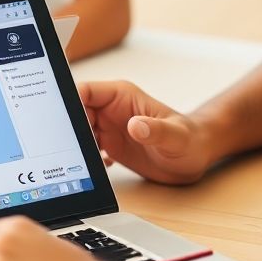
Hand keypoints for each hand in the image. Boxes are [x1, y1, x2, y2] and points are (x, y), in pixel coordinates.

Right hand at [80, 81, 218, 184]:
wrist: (193, 159)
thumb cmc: (189, 141)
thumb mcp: (175, 136)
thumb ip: (156, 130)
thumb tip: (136, 125)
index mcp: (122, 96)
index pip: (85, 91)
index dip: (71, 104)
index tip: (67, 123)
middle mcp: (111, 109)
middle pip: (76, 111)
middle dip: (69, 128)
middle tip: (72, 148)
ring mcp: (108, 127)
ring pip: (77, 130)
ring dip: (75, 145)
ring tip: (82, 161)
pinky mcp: (108, 145)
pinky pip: (85, 147)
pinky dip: (84, 158)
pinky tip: (97, 169)